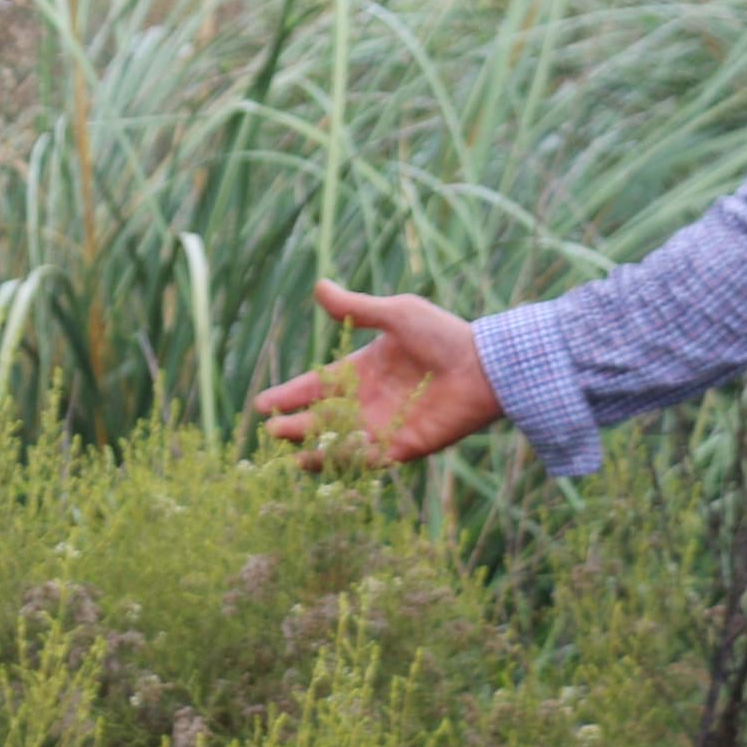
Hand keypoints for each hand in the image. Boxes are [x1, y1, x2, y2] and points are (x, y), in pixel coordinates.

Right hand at [252, 280, 506, 465]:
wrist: (484, 367)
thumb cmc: (443, 335)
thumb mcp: (396, 314)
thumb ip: (356, 309)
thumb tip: (319, 287)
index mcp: (362, 370)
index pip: (316, 386)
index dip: (290, 394)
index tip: (262, 404)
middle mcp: (368, 401)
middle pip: (321, 418)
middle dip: (294, 425)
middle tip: (270, 431)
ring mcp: (384, 426)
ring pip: (338, 442)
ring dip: (312, 446)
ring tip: (289, 448)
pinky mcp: (402, 447)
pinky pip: (367, 459)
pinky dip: (345, 459)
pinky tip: (323, 458)